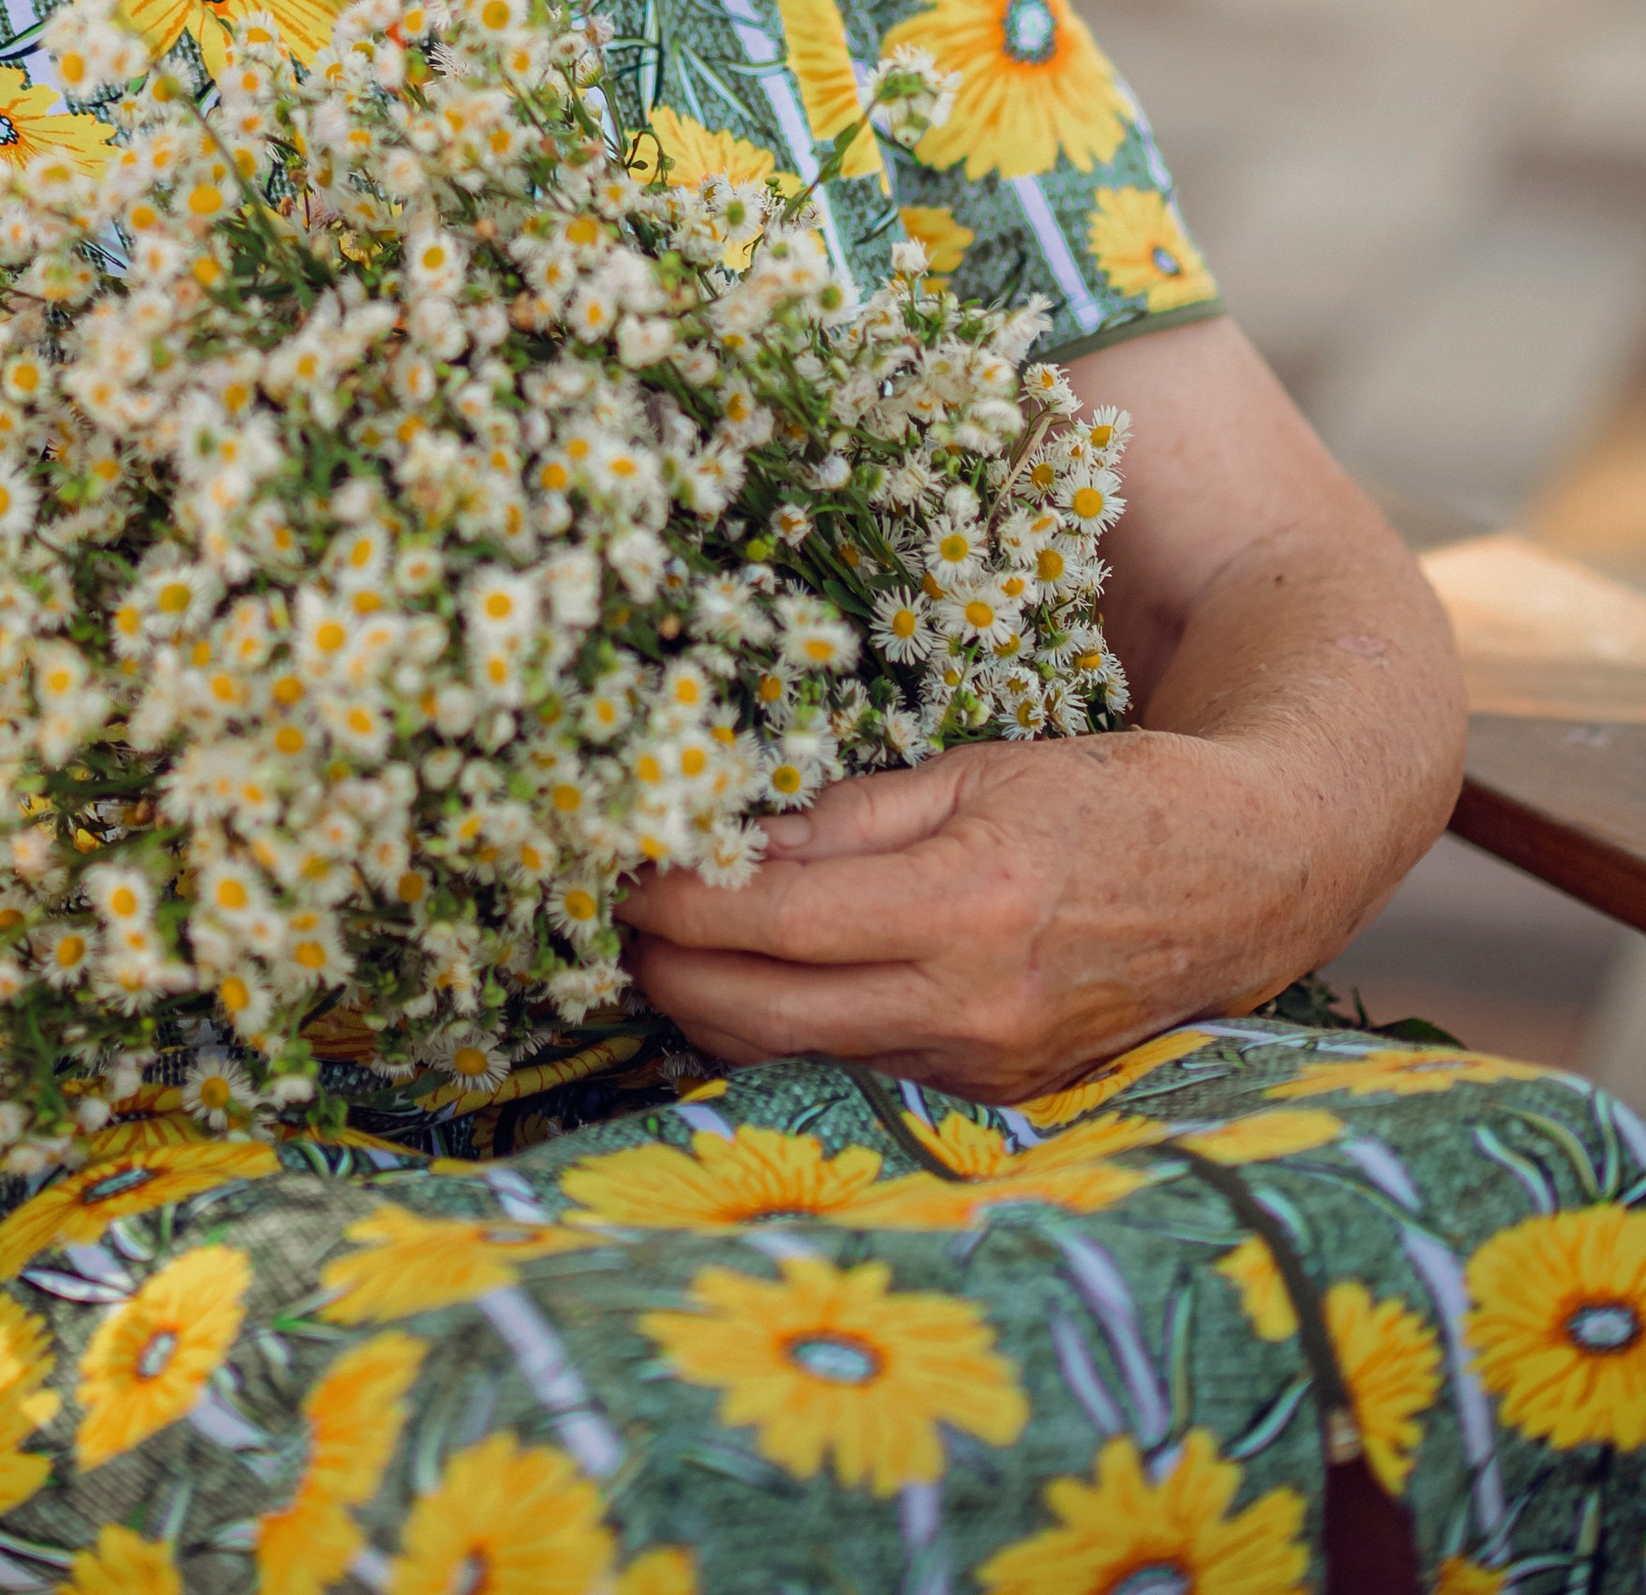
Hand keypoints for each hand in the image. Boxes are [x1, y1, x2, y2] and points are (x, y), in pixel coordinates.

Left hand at [616, 727, 1312, 1101]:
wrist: (1252, 878)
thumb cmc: (1116, 800)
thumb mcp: (978, 773)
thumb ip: (849, 819)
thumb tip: (732, 845)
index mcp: (968, 906)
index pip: (775, 920)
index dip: (681, 899)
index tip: (626, 868)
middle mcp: (973, 1008)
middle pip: (763, 1016)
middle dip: (669, 972)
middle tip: (619, 922)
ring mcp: (987, 1068)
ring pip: (800, 1059)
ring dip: (717, 1012)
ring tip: (667, 951)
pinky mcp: (998, 1098)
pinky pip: (862, 1071)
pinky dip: (795, 1035)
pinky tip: (759, 991)